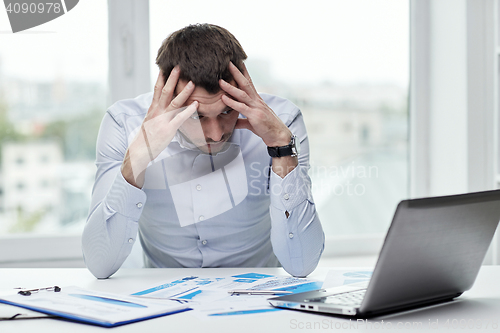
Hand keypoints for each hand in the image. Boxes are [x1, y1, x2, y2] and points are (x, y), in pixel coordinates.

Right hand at [122, 66, 197, 187]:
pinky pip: (180, 118)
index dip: (162, 77)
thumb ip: (157, 112)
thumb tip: (162, 104)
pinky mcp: (168, 129)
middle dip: (172, 78)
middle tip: (179, 66)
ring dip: (184, 91)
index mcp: (152, 108)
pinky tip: (196, 105)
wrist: (139, 151)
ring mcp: (162, 119)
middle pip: (165, 90)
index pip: (157, 88)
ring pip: (174, 102)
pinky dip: (189, 110)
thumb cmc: (146, 137)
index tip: (167, 66)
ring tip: (192, 83)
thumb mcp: (150, 121)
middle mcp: (157, 111)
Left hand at [219, 62, 290, 146]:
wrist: (278, 136)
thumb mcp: (251, 122)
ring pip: (242, 94)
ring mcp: (256, 107)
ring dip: (230, 87)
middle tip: (228, 62)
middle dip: (236, 72)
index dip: (243, 72)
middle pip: (245, 83)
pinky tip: (223, 98)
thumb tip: (233, 122)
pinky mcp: (255, 116)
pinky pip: (241, 108)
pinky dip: (231, 102)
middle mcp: (256, 101)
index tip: (237, 62)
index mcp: (256, 100)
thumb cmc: (266, 128)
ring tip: (220, 81)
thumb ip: (241, 120)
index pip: (249, 83)